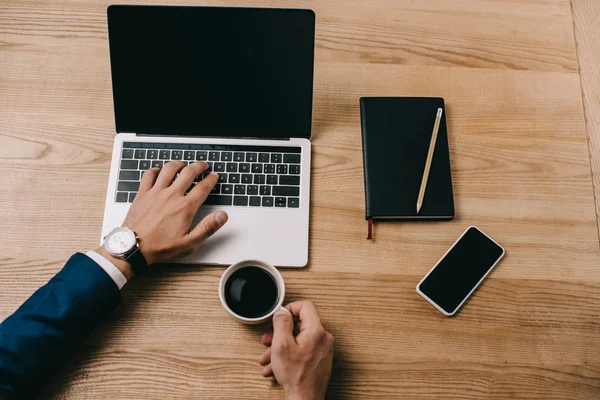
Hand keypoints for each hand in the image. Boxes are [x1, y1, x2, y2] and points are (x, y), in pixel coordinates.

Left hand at [99, 161, 227, 276]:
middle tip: (203, 166)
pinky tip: (160, 171)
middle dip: (199, 166)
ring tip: (184, 164)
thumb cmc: (160, 247)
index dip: (211, 180)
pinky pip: (149, 174)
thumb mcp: (189, 243)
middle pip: (188, 172)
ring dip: (179, 164)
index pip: (203, 187)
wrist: (134, 248)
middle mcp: (171, 196)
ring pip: (169, 169)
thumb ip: (208, 227)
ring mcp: (155, 192)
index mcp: (184, 207)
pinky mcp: (142, 194)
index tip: (214, 176)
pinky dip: (156, 170)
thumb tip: (222, 216)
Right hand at [259, 301, 333, 399]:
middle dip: (280, 333)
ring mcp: (323, 349)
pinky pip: (303, 350)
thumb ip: (282, 323)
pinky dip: (289, 355)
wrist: (305, 399)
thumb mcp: (282, 345)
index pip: (306, 306)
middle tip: (268, 339)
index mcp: (316, 331)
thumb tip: (282, 311)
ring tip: (268, 357)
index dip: (290, 308)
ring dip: (281, 346)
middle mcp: (323, 338)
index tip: (280, 316)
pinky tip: (276, 366)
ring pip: (299, 339)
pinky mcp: (320, 359)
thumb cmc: (296, 376)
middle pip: (300, 325)